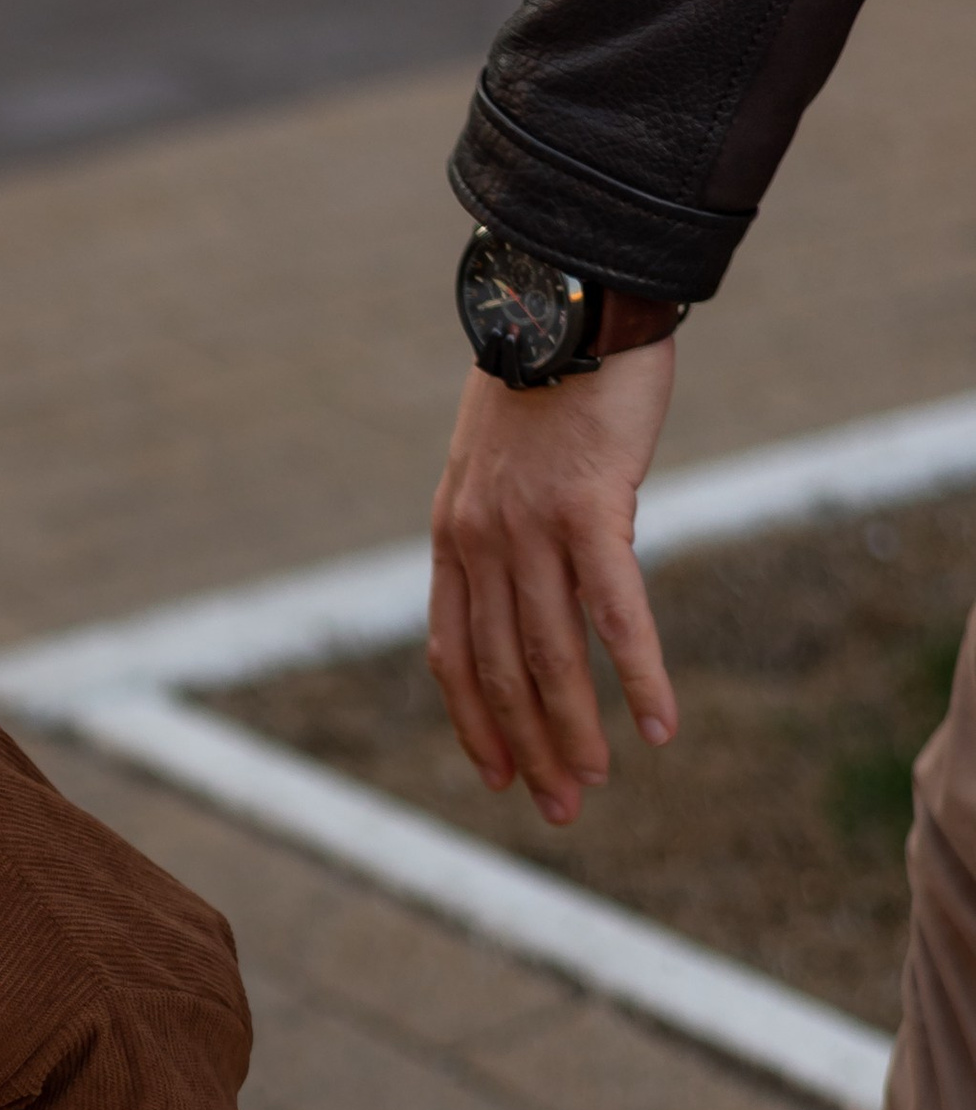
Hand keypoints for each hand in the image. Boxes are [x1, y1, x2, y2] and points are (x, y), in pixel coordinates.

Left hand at [428, 340, 677, 825]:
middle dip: (528, 747)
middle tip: (559, 809)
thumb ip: (505, 529)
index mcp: (453, 536)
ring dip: (576, 729)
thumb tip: (539, 583)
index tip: (498, 775)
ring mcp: (531, 528)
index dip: (474, 722)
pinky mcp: (591, 509)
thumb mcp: (499, 463)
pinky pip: (615, 613)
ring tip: (596, 784)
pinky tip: (659, 726)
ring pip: (550, 656)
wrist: (568, 300)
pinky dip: (637, 676)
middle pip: (500, 670)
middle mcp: (481, 542)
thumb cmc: (548, 381)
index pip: (451, 653)